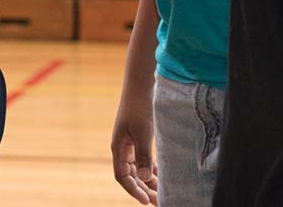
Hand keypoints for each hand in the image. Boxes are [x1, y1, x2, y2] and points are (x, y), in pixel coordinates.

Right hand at [111, 88, 158, 203]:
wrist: (140, 87)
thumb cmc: (139, 108)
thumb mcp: (143, 132)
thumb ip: (144, 155)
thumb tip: (145, 179)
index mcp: (119, 148)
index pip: (122, 176)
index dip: (133, 190)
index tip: (146, 201)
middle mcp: (123, 149)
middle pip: (131, 176)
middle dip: (144, 190)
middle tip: (159, 201)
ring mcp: (131, 145)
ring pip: (139, 170)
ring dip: (149, 182)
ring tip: (163, 194)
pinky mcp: (140, 140)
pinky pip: (145, 161)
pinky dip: (152, 170)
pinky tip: (163, 177)